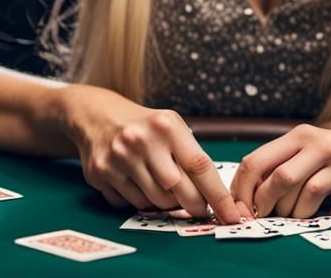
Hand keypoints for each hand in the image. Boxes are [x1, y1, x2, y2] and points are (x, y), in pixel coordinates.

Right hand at [60, 85, 249, 221]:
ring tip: (163, 187)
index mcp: (167, 125)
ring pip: (155, 202)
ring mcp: (120, 157)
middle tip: (198, 207)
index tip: (231, 214)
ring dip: (165, 203)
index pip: (199, 166)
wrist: (99, 115)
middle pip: (179, 189)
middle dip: (194, 204)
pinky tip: (137, 184)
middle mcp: (142, 140)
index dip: (218, 195)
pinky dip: (140, 202)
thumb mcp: (171, 127)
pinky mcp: (101, 173)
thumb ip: (190, 157)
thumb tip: (212, 198)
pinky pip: (130, 204)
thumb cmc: (146, 126)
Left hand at [230, 118, 330, 217]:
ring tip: (298, 220)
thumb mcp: (312, 147)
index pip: (257, 160)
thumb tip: (250, 195)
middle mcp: (320, 144)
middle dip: (267, 206)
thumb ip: (285, 163)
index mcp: (300, 135)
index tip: (241, 211)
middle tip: (267, 220)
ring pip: (310, 193)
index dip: (243, 190)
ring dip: (299, 215)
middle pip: (281, 178)